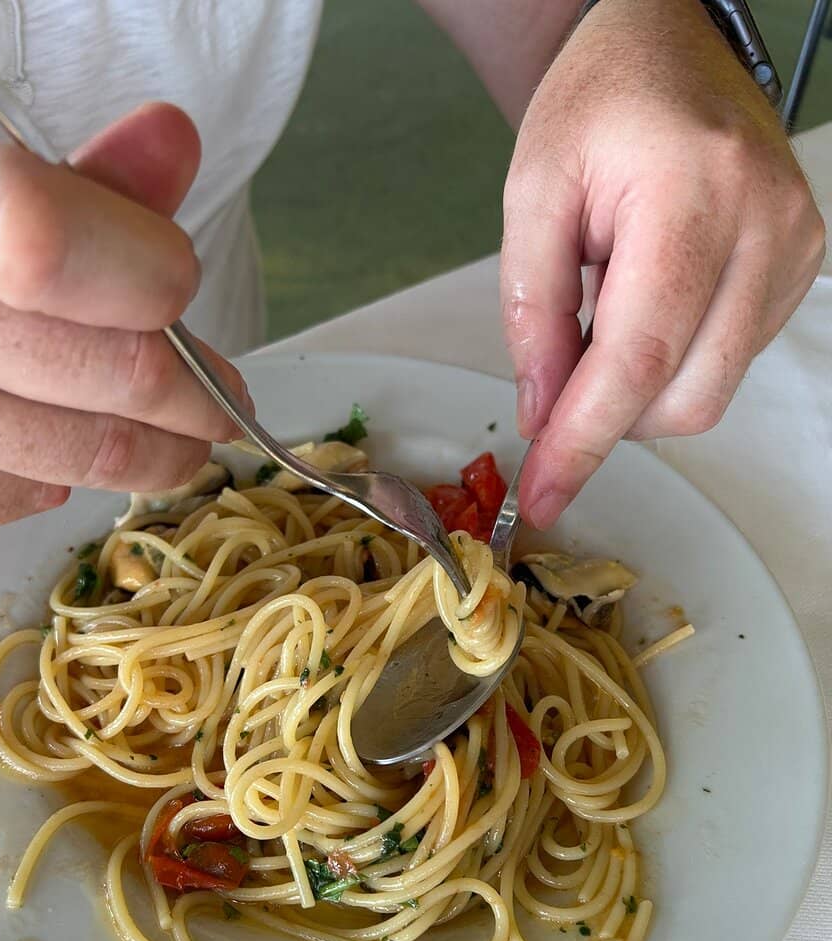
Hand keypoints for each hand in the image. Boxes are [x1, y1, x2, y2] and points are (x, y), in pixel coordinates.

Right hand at [0, 102, 245, 536]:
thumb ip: (72, 182)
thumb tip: (175, 142)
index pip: (49, 242)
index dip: (145, 271)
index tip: (179, 287)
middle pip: (110, 367)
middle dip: (197, 389)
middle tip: (221, 396)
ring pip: (87, 452)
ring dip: (160, 451)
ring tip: (179, 439)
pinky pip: (25, 499)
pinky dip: (58, 479)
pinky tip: (49, 449)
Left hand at [501, 0, 825, 527]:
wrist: (669, 48)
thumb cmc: (599, 104)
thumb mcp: (533, 194)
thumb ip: (533, 314)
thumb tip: (544, 416)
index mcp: (692, 193)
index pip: (637, 359)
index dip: (584, 442)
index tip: (544, 496)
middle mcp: (765, 223)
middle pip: (683, 397)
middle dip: (609, 417)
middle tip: (558, 377)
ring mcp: (796, 247)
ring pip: (710, 391)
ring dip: (640, 390)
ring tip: (606, 314)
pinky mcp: (803, 265)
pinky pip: (729, 361)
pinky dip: (675, 363)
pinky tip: (648, 306)